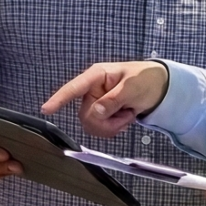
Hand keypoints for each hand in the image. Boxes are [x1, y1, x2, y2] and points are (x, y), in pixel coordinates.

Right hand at [41, 61, 168, 138]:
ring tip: (127, 115)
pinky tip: (124, 119)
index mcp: (97, 76)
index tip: (46, 109)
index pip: (74, 87)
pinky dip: (113, 129)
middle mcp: (93, 89)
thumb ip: (113, 99)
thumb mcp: (132, 87)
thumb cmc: (146, 79)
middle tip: (126, 116)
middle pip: (86, 115)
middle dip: (106, 122)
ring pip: (91, 125)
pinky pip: (99, 129)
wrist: (159, 88)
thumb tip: (96, 112)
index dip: (59, 98)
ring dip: (111, 126)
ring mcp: (96, 102)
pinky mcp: (102, 113)